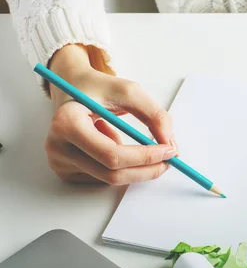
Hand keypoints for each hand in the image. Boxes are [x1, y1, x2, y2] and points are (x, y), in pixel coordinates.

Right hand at [45, 44, 176, 184]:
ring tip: (120, 134)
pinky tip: (108, 143)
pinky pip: (103, 177)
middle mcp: (56, 145)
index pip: (112, 154)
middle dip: (146, 169)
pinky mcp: (66, 171)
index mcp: (66, 122)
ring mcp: (58, 162)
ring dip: (132, 164)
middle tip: (169, 159)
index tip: (169, 150)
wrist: (73, 89)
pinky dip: (119, 165)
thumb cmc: (99, 89)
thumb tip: (170, 144)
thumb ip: (154, 115)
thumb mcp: (129, 91)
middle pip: (111, 174)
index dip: (145, 157)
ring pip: (110, 179)